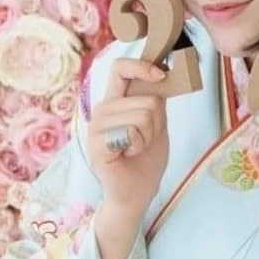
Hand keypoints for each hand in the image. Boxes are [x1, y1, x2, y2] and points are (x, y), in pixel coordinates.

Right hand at [87, 58, 168, 217]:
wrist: (137, 193)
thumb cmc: (145, 160)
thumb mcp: (156, 124)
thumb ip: (155, 100)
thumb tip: (162, 72)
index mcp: (116, 101)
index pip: (120, 68)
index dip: (142, 66)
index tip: (162, 75)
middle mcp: (103, 109)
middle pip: (147, 99)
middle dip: (157, 123)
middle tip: (145, 140)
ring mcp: (96, 126)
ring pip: (143, 116)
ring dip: (149, 136)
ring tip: (136, 149)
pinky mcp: (96, 144)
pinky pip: (131, 133)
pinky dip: (139, 146)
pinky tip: (127, 155)